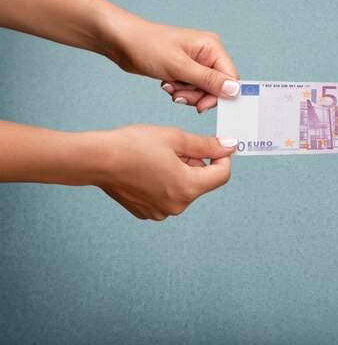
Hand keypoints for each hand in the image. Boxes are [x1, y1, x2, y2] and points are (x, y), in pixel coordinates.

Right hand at [95, 125, 236, 219]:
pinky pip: (167, 195)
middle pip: (201, 181)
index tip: (215, 144)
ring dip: (180, 171)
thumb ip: (206, 145)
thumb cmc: (134, 145)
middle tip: (176, 146)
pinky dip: (165, 181)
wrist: (96, 159)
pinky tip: (148, 168)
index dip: (222, 157)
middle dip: (196, 162)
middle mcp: (177, 206)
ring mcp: (160, 212)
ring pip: (184, 188)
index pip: (222, 175)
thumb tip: (229, 146)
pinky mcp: (147, 212)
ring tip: (159, 156)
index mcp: (188, 188)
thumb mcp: (175, 138)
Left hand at [106, 15, 239, 112]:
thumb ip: (208, 80)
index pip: (230, 78)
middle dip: (199, 96)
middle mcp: (208, 53)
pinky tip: (167, 84)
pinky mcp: (186, 69)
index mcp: (212, 47)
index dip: (219, 95)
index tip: (201, 106)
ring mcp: (197, 62)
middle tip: (179, 95)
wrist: (122, 42)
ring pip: (204, 90)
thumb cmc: (148, 46)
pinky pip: (192, 88)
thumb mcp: (179, 66)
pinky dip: (181, 91)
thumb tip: (235, 91)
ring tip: (170, 87)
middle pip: (218, 87)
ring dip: (187, 94)